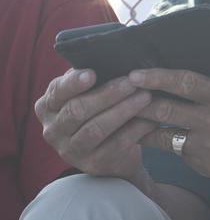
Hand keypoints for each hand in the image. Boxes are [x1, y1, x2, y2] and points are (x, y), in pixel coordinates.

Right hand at [34, 68, 157, 182]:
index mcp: (48, 107)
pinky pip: (116, 144)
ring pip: (96, 128)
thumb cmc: (101, 110)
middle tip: (132, 82)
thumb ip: (94, 78)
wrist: (114, 152)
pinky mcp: (93, 164)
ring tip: (145, 96)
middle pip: (77, 110)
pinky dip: (135, 129)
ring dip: (123, 110)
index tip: (93, 73)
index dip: (74, 83)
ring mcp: (71, 150)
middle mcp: (53, 130)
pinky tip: (151, 119)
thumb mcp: (91, 93)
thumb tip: (111, 56)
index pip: (57, 92)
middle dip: (108, 94)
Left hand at [130, 69, 209, 180]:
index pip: (184, 82)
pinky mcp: (206, 164)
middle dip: (137, 102)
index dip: (156, 77)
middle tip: (121, 95)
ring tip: (131, 118)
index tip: (135, 73)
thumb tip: (183, 79)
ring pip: (161, 135)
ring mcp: (209, 146)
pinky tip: (165, 138)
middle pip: (164, 110)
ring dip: (144, 126)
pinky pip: (178, 151)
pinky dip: (170, 143)